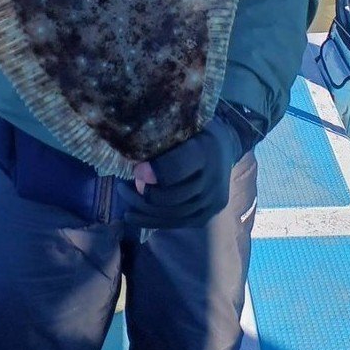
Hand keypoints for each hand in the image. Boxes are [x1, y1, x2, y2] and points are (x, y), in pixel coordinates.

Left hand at [122, 111, 243, 228]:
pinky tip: (130, 215)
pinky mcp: (206, 215)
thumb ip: (164, 138)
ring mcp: (211, 201)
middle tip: (124, 185)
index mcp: (206, 152)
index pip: (176, 169)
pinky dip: (149, 221)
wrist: (225, 148)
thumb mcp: (185, 126)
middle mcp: (212, 180)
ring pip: (170, 213)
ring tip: (125, 196)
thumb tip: (132, 154)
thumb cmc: (196, 133)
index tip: (136, 170)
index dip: (152, 172)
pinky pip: (174, 223)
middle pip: (171, 196)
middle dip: (142, 193)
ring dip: (142, 207)